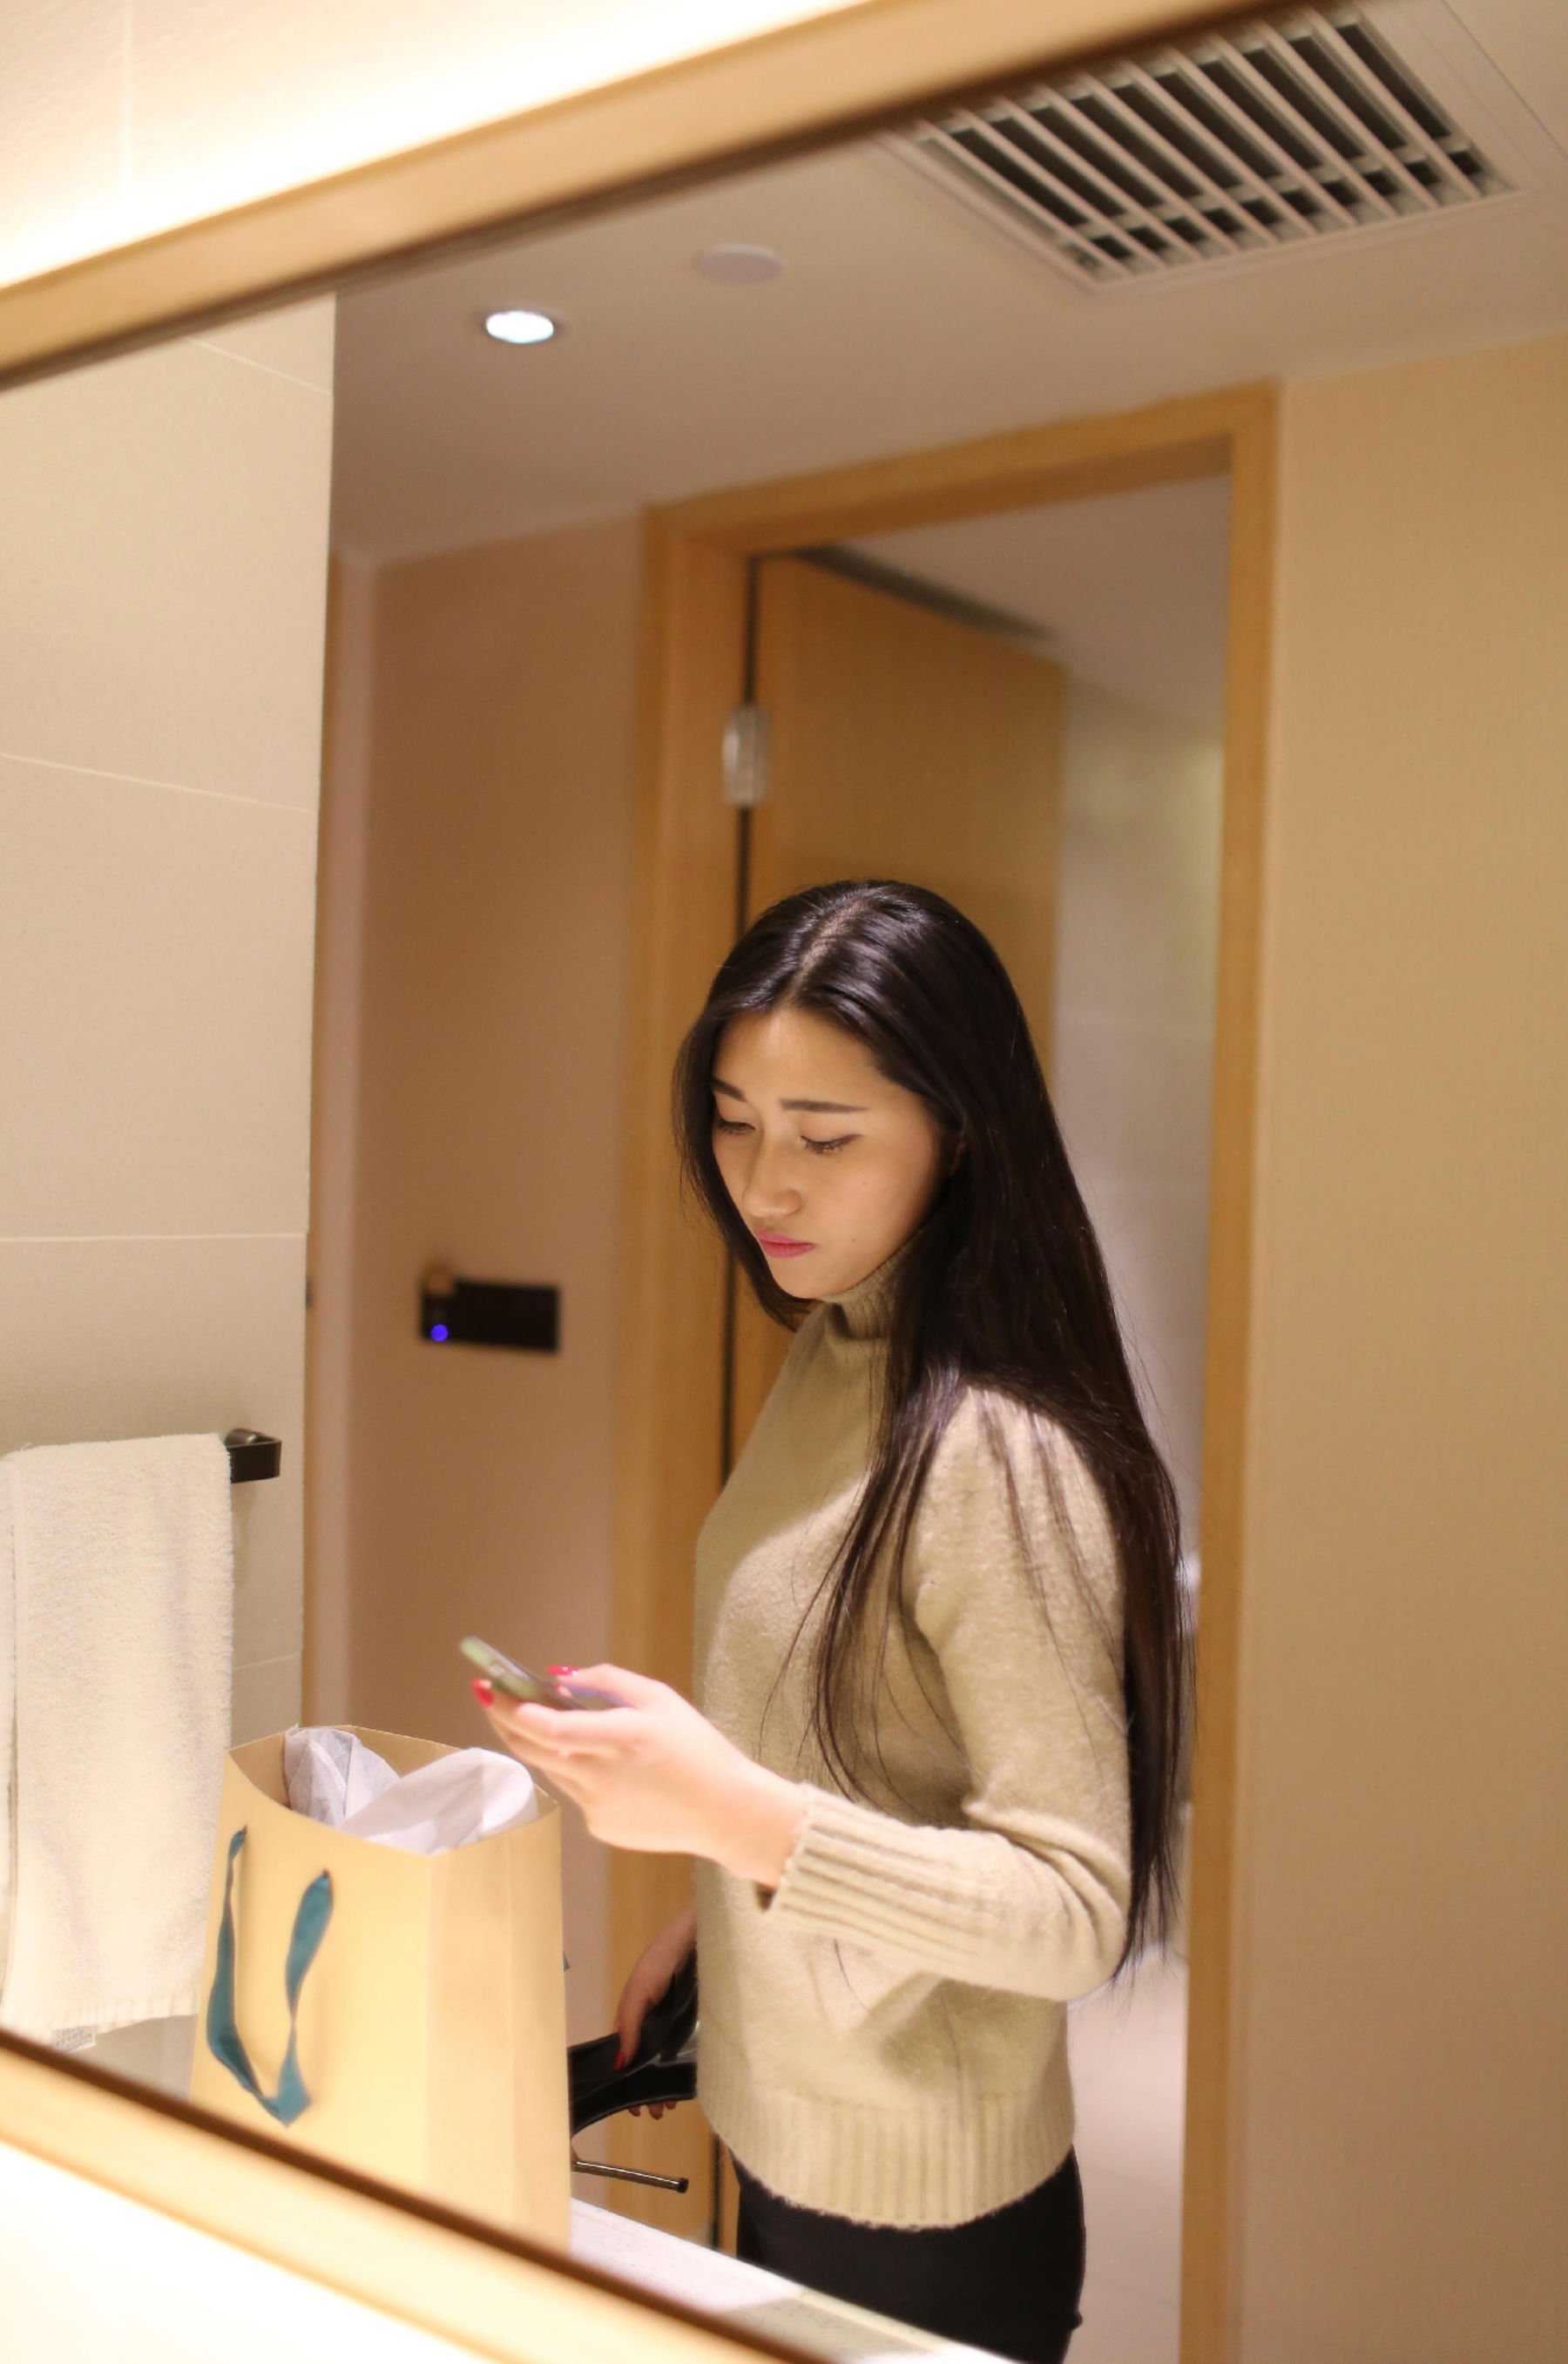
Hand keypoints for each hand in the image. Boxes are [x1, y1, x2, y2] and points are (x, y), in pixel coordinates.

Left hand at [471, 1662, 803, 1881]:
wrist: (727, 1814)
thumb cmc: (698, 1748)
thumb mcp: (661, 1699)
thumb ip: (609, 1681)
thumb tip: (559, 1678)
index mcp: (622, 1738)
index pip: (550, 1728)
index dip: (514, 1710)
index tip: (489, 1688)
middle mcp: (602, 1776)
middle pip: (533, 1749)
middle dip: (505, 1721)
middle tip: (489, 1696)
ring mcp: (597, 1808)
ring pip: (551, 1770)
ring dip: (537, 1744)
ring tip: (529, 1718)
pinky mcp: (600, 1828)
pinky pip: (575, 1793)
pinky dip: (574, 1771)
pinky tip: (599, 1764)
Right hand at [615, 1903, 696, 2120]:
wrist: (702, 1934)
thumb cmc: (664, 1957)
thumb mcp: (640, 1989)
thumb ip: (629, 2023)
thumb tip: (619, 2064)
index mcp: (637, 2015)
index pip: (628, 2055)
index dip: (627, 2081)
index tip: (631, 2108)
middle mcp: (657, 2022)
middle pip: (649, 2063)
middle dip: (648, 2090)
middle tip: (654, 2115)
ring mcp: (680, 2023)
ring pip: (671, 2062)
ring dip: (666, 2086)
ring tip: (669, 2108)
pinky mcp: (701, 2022)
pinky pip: (693, 2052)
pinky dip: (688, 2071)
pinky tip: (689, 2088)